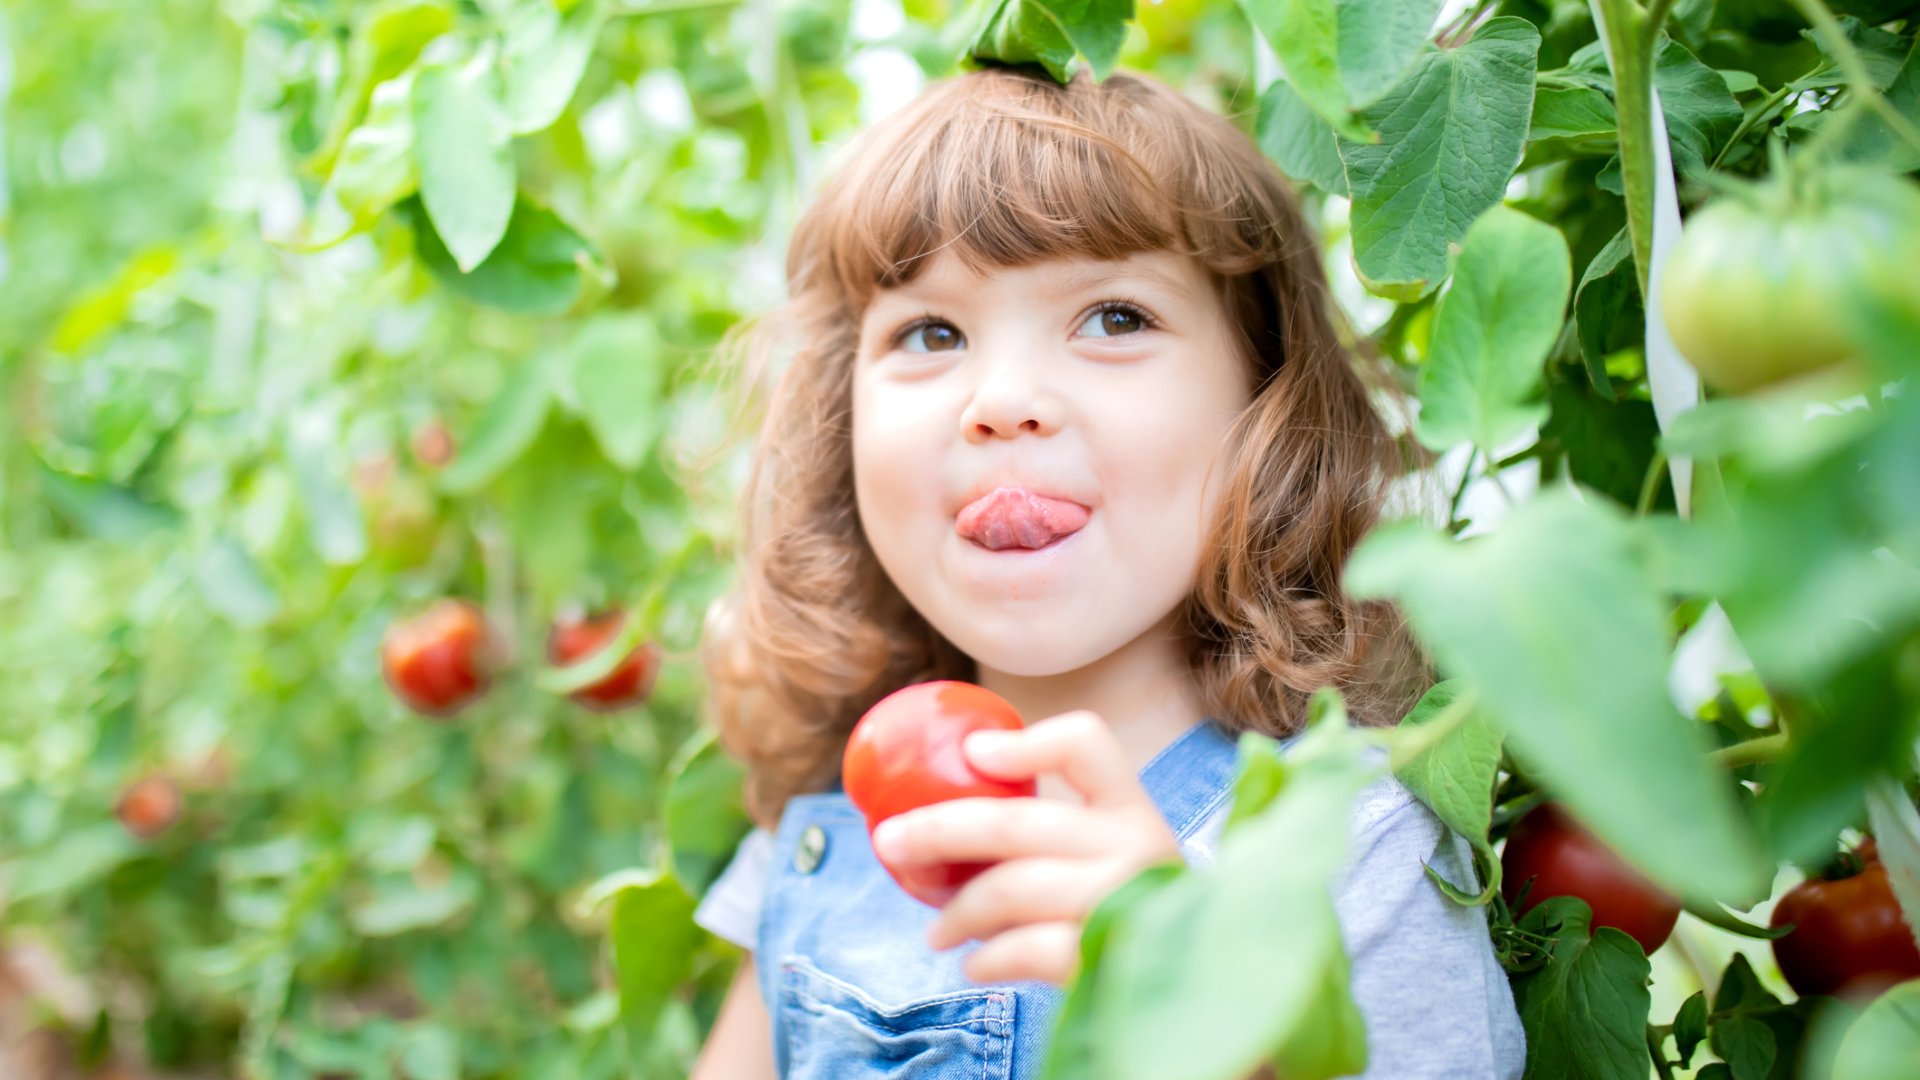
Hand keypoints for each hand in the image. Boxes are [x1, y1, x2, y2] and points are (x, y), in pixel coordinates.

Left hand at [867, 710, 1183, 985]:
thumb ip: (1050, 831)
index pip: (1085, 743)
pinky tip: (975, 964)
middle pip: (1016, 821)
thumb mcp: (1107, 856)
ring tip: (938, 932)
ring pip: (1012, 887)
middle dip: (937, 829)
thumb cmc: (1127, 910)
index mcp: (1130, 807)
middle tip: (889, 841)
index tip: (973, 755)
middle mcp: (1134, 844)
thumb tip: (942, 812)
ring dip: (957, 910)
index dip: (1025, 742)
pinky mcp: (1111, 956)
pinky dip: (988, 957)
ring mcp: (1125, 900)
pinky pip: (1028, 949)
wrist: (1196, 986)